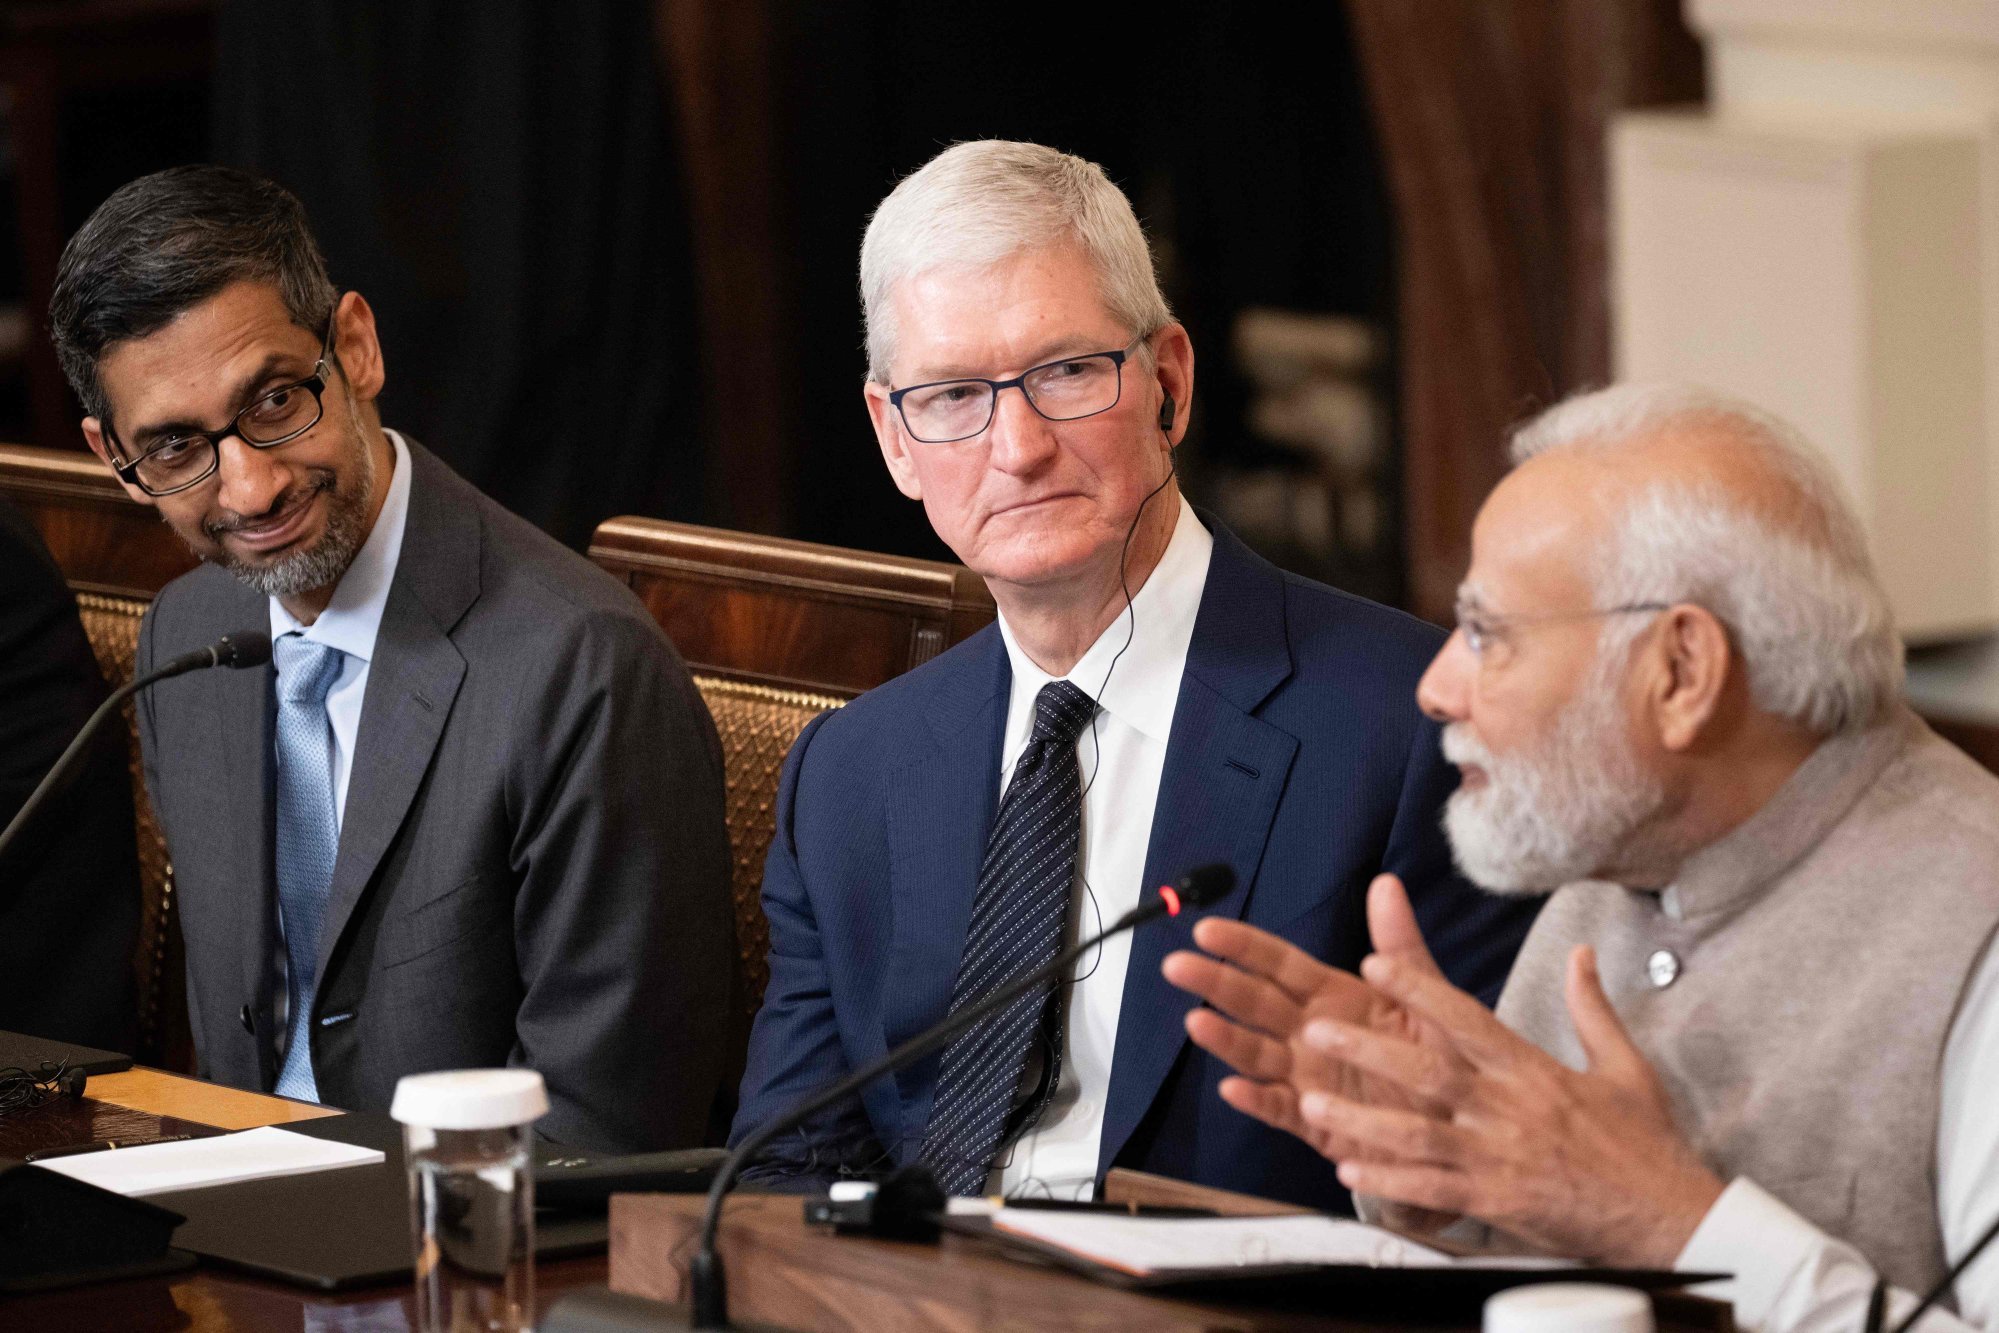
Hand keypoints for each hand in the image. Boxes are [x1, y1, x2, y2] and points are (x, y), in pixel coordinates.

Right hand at [1161, 873, 1465, 1230]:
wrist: (1463, 1125)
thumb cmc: (1440, 1056)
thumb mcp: (1427, 995)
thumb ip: (1401, 944)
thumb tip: (1386, 882)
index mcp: (1333, 996)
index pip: (1278, 964)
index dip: (1243, 946)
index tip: (1207, 930)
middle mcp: (1310, 1032)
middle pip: (1254, 1002)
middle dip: (1215, 983)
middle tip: (1177, 966)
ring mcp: (1307, 1076)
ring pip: (1256, 1054)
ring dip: (1225, 1039)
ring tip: (1197, 1024)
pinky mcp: (1315, 1122)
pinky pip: (1279, 1109)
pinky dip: (1256, 1100)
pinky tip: (1234, 1089)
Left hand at [1299, 941, 1723, 1266]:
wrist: (1673, 1219)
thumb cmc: (1646, 1144)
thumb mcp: (1624, 1066)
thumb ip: (1590, 1008)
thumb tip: (1581, 952)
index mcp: (1534, 1070)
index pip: (1466, 1019)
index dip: (1418, 991)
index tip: (1374, 965)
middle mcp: (1511, 1108)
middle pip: (1429, 1071)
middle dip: (1369, 1050)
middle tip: (1316, 1030)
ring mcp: (1501, 1157)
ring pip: (1419, 1134)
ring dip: (1364, 1121)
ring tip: (1313, 1106)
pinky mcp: (1500, 1203)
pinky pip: (1434, 1190)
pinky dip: (1391, 1182)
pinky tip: (1352, 1171)